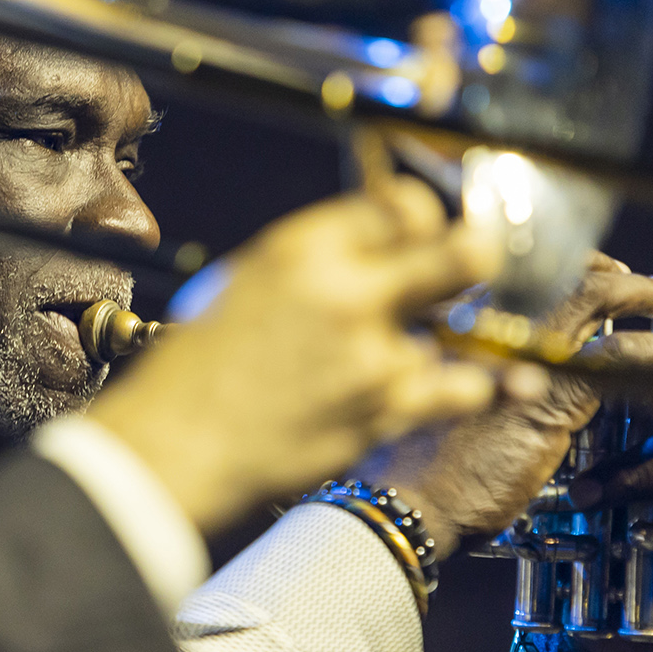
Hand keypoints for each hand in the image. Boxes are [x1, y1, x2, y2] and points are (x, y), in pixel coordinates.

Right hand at [89, 177, 499, 534]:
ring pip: (460, 331)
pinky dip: (467, 388)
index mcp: (306, 247)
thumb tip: (378, 240)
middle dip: (477, 257)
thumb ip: (321, 256)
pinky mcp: (386, 413)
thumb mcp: (250, 278)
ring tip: (403, 353)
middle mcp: (348, 293)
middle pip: (463, 252)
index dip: (425, 217)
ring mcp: (373, 356)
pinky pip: (460, 389)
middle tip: (474, 264)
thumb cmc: (199, 366)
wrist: (175, 445)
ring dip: (442, 341)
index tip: (427, 230)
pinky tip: (469, 384)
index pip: (405, 205)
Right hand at [368, 254, 652, 558]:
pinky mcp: (549, 395)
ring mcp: (520, 354)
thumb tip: (525, 365)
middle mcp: (492, 322)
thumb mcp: (449, 396)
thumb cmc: (425, 458)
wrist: (415, 499)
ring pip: (596, 302)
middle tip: (652, 289)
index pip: (532, 272)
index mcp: (466, 318)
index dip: (579, 267)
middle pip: (565, 276)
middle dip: (618, 277)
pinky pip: (616, 359)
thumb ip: (484, 370)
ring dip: (643, 300)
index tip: (609, 272)